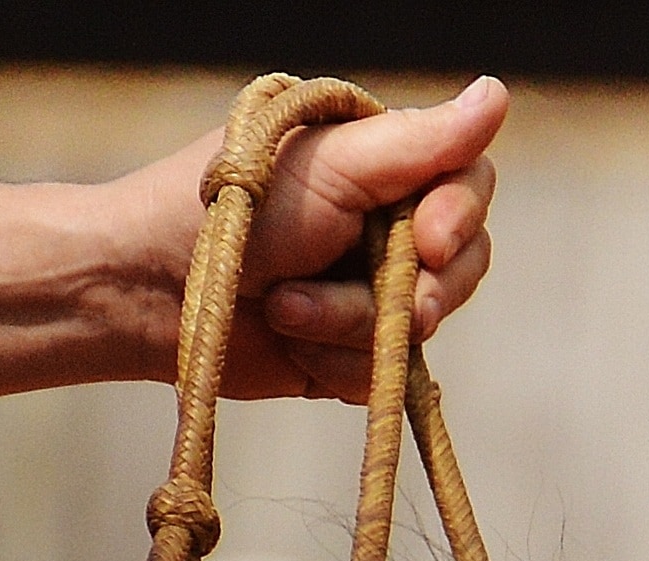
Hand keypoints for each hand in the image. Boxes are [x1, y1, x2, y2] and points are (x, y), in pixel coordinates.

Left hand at [217, 79, 508, 399]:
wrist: (150, 291)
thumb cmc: (230, 212)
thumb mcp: (332, 167)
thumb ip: (420, 141)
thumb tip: (499, 93)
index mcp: (382, 166)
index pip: (470, 185)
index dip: (459, 219)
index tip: (425, 243)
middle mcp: (386, 227)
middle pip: (462, 266)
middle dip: (407, 290)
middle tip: (372, 294)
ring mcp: (371, 295)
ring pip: (421, 328)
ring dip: (350, 326)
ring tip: (284, 308)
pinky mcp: (351, 355)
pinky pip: (386, 377)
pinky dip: (337, 364)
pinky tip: (290, 341)